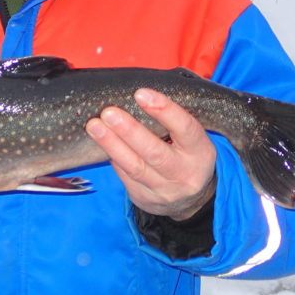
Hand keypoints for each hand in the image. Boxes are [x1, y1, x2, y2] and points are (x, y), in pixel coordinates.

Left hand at [85, 88, 216, 219]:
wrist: (190, 200)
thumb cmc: (186, 155)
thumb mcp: (191, 139)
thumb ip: (172, 120)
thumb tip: (138, 95)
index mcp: (200, 152)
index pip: (185, 128)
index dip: (164, 110)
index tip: (140, 94)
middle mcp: (184, 174)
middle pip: (155, 152)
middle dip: (130, 131)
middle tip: (109, 113)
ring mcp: (164, 191)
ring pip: (134, 167)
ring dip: (112, 144)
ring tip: (94, 126)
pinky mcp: (145, 199)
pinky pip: (125, 176)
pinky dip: (113, 157)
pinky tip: (100, 142)